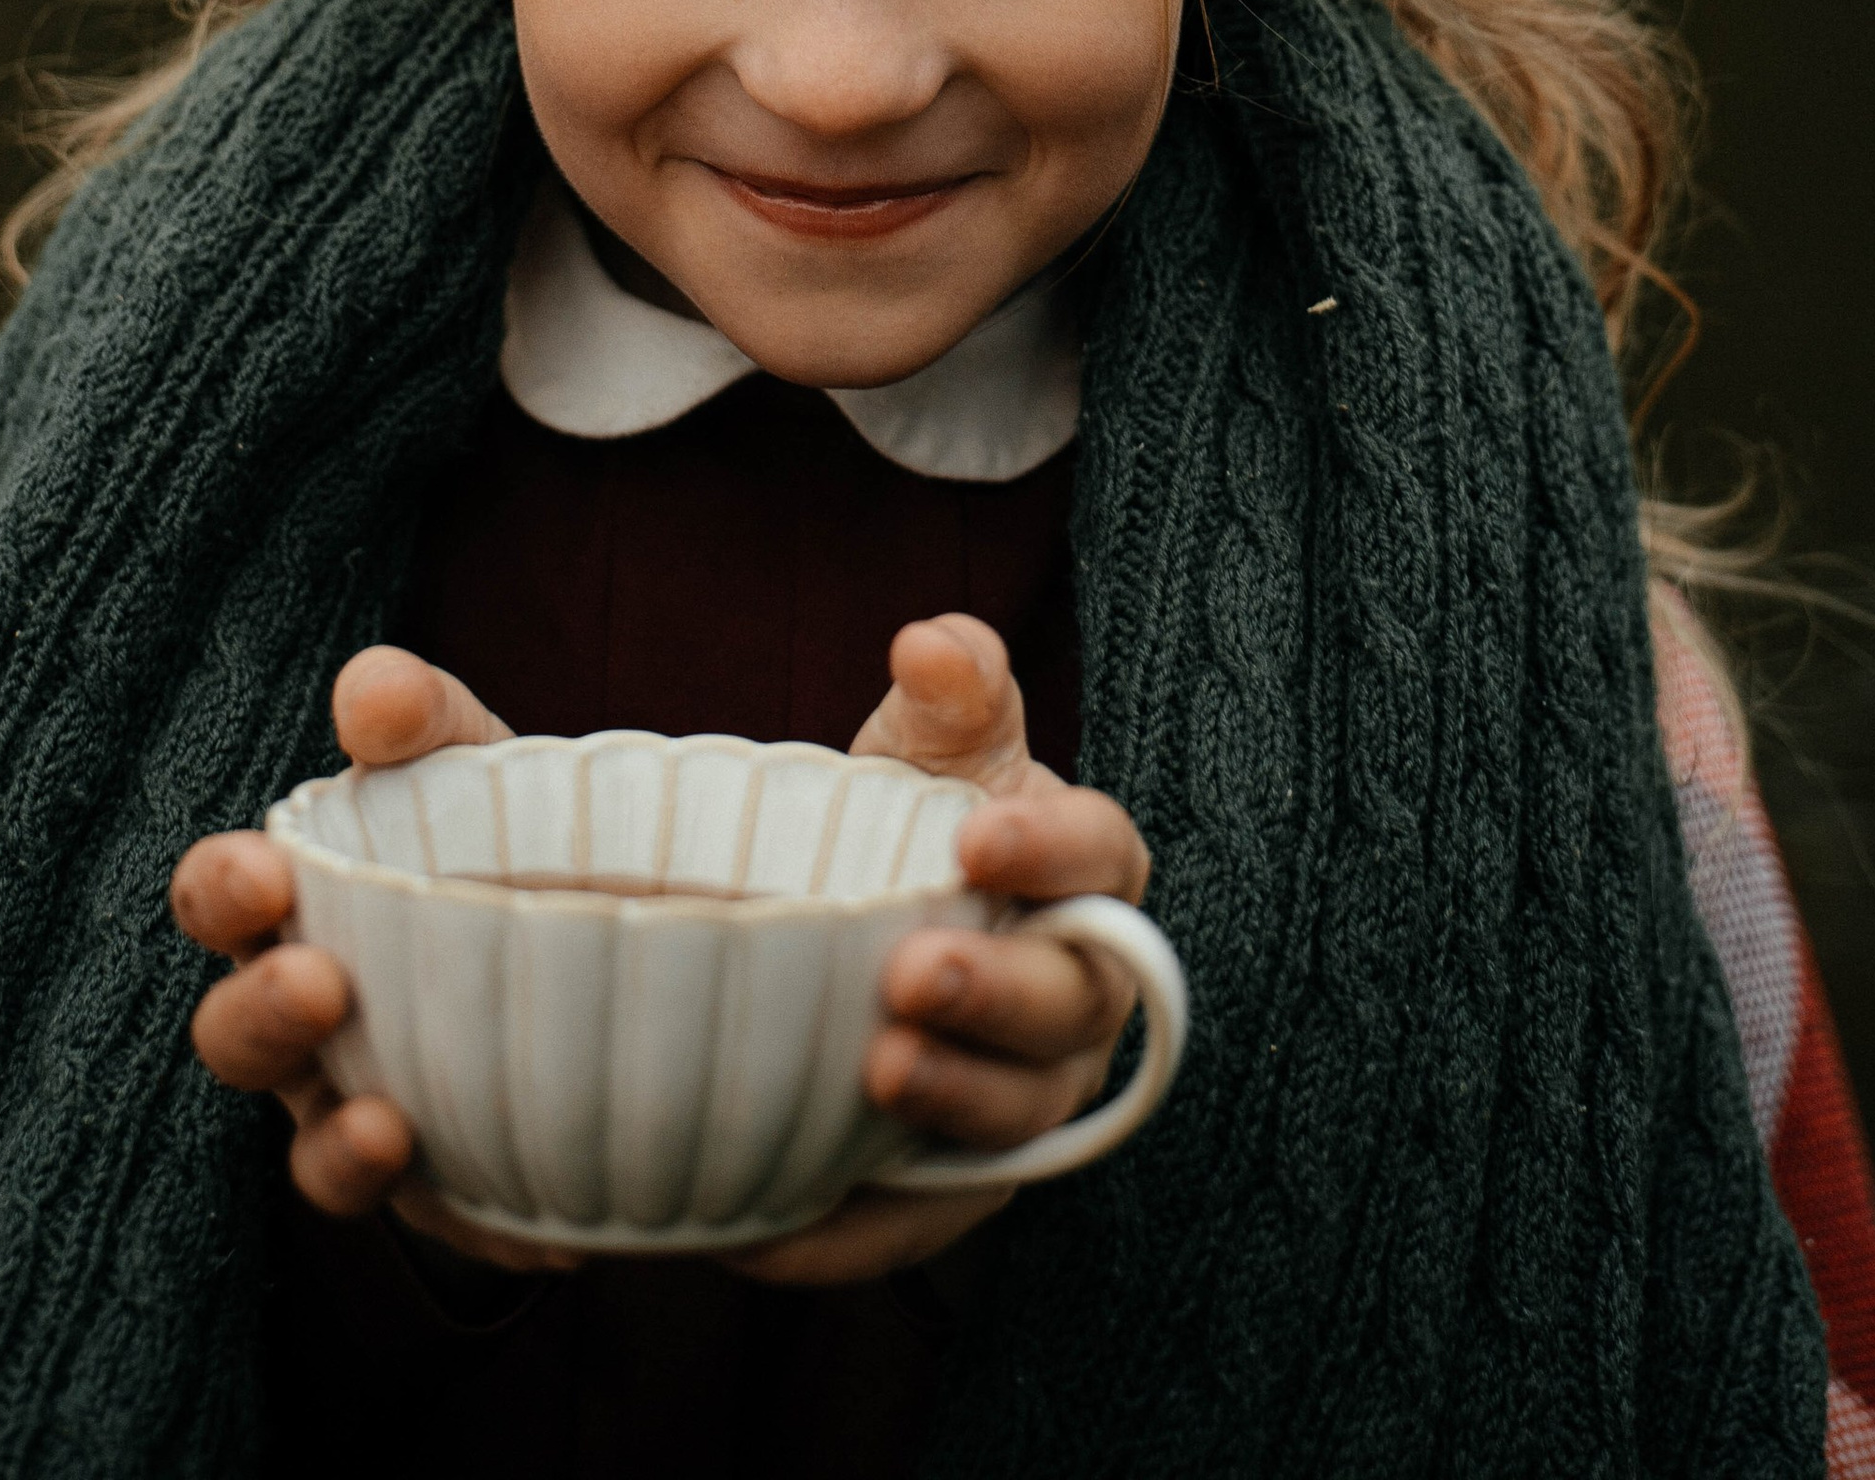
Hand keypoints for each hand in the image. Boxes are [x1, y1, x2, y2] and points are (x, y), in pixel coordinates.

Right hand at [170, 647, 571, 1274]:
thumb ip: (424, 716)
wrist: (651, 938)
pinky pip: (427, 1216)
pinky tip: (503, 1199)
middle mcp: (310, 1015)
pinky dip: (452, 1210)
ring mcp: (366, 1104)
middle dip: (260, 1014)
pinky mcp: (447, 1182)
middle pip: (237, 1034)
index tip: (263, 873)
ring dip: (334, 1142)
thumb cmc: (514, 832)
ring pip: (311, 1143)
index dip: (221, 891)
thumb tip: (369, 696)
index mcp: (300, 903)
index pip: (221, 899)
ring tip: (384, 1125)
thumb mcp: (479, 757)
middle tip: (319, 986)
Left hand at [732, 612, 1150, 1289]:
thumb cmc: (913, 817)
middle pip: (1069, 1005)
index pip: (1102, 856)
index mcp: (1089, 874)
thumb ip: (953, 681)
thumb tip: (929, 644)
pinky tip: (772, 1224)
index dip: (1051, 850)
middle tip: (910, 971)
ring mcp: (1025, 1094)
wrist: (862, 918)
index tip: (975, 836)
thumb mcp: (934, 735)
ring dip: (953, 1101)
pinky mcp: (957, 1177)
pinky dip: (857, 1229)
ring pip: (1016, 1117)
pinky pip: (924, 1220)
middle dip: (997, 994)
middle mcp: (1078, 995)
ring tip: (874, 1070)